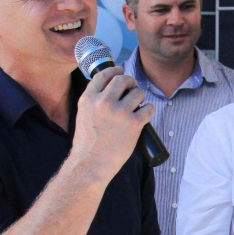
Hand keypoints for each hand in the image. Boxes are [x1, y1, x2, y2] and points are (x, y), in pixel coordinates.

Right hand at [71, 67, 154, 182]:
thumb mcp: (83, 115)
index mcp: (88, 99)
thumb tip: (107, 91)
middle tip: (133, 88)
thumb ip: (93, 102)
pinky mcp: (134, 123)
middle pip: (123, 80)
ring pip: (138, 93)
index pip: (103, 75)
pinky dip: (150, 109)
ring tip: (139, 103)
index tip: (120, 70)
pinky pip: (149, 108)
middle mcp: (104, 102)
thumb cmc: (87, 144)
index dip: (114, 70)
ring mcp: (120, 112)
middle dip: (130, 81)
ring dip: (141, 96)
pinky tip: (147, 112)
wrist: (90, 164)